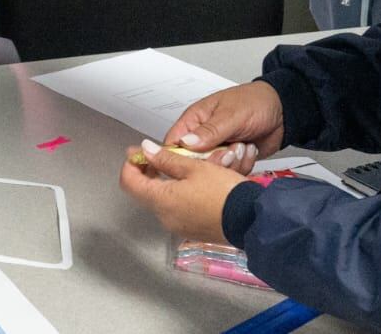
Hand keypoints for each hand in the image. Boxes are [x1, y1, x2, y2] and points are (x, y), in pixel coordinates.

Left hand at [119, 140, 246, 243]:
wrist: (252, 220)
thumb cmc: (224, 192)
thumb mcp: (195, 167)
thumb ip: (166, 159)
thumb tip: (145, 149)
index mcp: (161, 201)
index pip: (129, 182)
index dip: (131, 164)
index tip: (138, 152)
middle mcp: (165, 217)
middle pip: (145, 191)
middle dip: (149, 171)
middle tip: (158, 155)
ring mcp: (178, 226)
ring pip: (162, 200)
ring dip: (166, 182)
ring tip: (180, 166)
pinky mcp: (192, 230)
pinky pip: (177, 209)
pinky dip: (179, 194)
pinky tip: (193, 183)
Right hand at [164, 81, 286, 164]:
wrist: (284, 111)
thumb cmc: (255, 102)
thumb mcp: (230, 115)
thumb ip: (209, 131)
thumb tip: (185, 142)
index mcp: (195, 120)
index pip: (174, 143)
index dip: (177, 156)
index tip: (191, 164)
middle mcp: (204, 137)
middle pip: (194, 162)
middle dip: (214, 160)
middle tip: (229, 151)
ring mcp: (219, 149)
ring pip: (215, 169)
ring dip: (232, 162)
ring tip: (243, 146)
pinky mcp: (234, 159)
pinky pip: (232, 172)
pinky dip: (243, 165)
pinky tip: (250, 150)